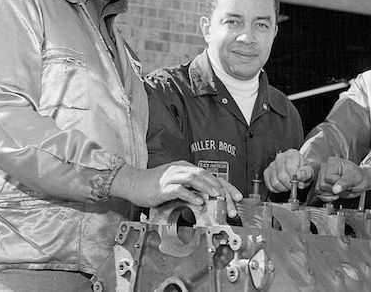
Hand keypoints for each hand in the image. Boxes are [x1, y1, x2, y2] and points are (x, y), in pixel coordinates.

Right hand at [110, 162, 242, 216]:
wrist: (133, 183)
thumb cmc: (154, 186)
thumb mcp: (176, 184)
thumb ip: (191, 189)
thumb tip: (208, 199)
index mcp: (186, 168)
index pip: (211, 175)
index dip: (226, 186)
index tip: (237, 197)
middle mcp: (181, 169)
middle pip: (205, 175)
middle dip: (220, 189)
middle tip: (230, 201)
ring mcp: (171, 177)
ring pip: (194, 178)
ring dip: (207, 187)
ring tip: (218, 196)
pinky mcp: (163, 187)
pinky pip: (179, 190)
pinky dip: (190, 195)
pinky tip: (198, 202)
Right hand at [263, 149, 315, 192]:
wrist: (298, 171)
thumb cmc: (303, 170)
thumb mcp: (309, 172)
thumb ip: (306, 173)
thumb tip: (299, 176)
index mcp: (291, 154)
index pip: (290, 168)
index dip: (295, 179)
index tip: (299, 184)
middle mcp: (280, 157)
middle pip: (281, 176)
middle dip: (289, 185)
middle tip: (295, 186)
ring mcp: (272, 165)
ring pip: (275, 182)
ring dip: (284, 188)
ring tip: (289, 185)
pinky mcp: (267, 172)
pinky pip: (270, 186)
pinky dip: (277, 189)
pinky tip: (283, 186)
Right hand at [314, 156, 370, 201]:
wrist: (360, 181)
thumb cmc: (358, 177)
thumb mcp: (355, 178)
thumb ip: (345, 183)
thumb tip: (335, 189)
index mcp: (333, 162)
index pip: (328, 177)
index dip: (337, 183)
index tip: (346, 183)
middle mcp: (325, 167)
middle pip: (322, 184)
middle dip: (334, 190)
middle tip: (343, 187)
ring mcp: (322, 175)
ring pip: (319, 190)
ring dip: (330, 194)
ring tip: (339, 191)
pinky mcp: (321, 183)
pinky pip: (318, 194)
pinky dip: (326, 197)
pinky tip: (335, 195)